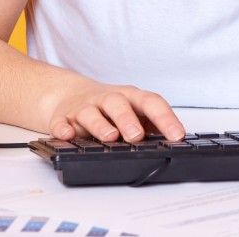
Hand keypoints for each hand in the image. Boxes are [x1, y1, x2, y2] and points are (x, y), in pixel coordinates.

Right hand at [47, 82, 184, 142]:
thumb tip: (172, 143)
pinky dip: (64, 129)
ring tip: (110, 137)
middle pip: (118, 104)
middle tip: (137, 136)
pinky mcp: (63, 118)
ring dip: (100, 125)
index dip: (165, 118)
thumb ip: (150, 126)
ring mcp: (84, 108)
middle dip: (128, 120)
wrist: (70, 95)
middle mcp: (108, 99)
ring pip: (91, 113)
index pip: (151, 102)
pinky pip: (61, 122)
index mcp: (130, 98)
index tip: (177, 136)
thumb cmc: (110, 108)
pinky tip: (68, 136)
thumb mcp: (133, 111)